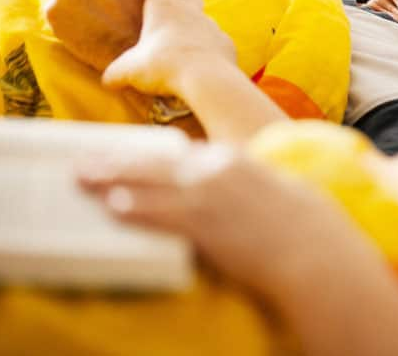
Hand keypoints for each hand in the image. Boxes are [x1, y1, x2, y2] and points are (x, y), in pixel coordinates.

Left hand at [77, 143, 397, 355]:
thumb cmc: (303, 221)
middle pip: (155, 162)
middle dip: (117, 161)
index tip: (125, 153)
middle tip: (85, 160)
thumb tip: (230, 189)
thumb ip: (245, 182)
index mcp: (234, 159)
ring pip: (148, 183)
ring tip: (84, 180)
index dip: (147, 154)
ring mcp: (208, 195)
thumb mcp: (273, 188)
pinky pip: (160, 213)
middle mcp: (216, 170)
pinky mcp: (204, 223)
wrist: (313, 244)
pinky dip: (135, 208)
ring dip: (112, 181)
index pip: (180, 153)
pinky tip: (114, 206)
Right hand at [102, 0, 236, 95]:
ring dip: (194, 26)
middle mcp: (190, 12)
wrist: (207, 80)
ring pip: (202, 20)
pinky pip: (216, 42)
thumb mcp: (130, 70)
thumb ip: (117, 72)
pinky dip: (208, 47)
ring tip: (184, 41)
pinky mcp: (226, 45)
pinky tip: (201, 62)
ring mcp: (211, 27)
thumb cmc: (164, 66)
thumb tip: (108, 80)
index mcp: (163, 8)